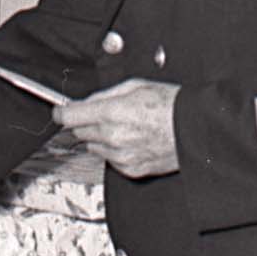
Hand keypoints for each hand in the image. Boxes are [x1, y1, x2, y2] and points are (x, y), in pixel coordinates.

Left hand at [54, 77, 181, 177]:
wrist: (195, 130)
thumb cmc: (171, 105)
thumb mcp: (136, 86)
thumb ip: (106, 95)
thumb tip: (87, 102)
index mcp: (112, 113)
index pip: (69, 117)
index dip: (62, 112)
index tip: (60, 111)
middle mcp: (113, 136)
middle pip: (79, 132)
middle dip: (87, 123)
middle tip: (105, 115)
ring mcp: (120, 156)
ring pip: (94, 147)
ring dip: (101, 138)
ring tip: (125, 127)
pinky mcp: (129, 169)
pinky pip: (110, 160)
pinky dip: (116, 151)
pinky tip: (134, 140)